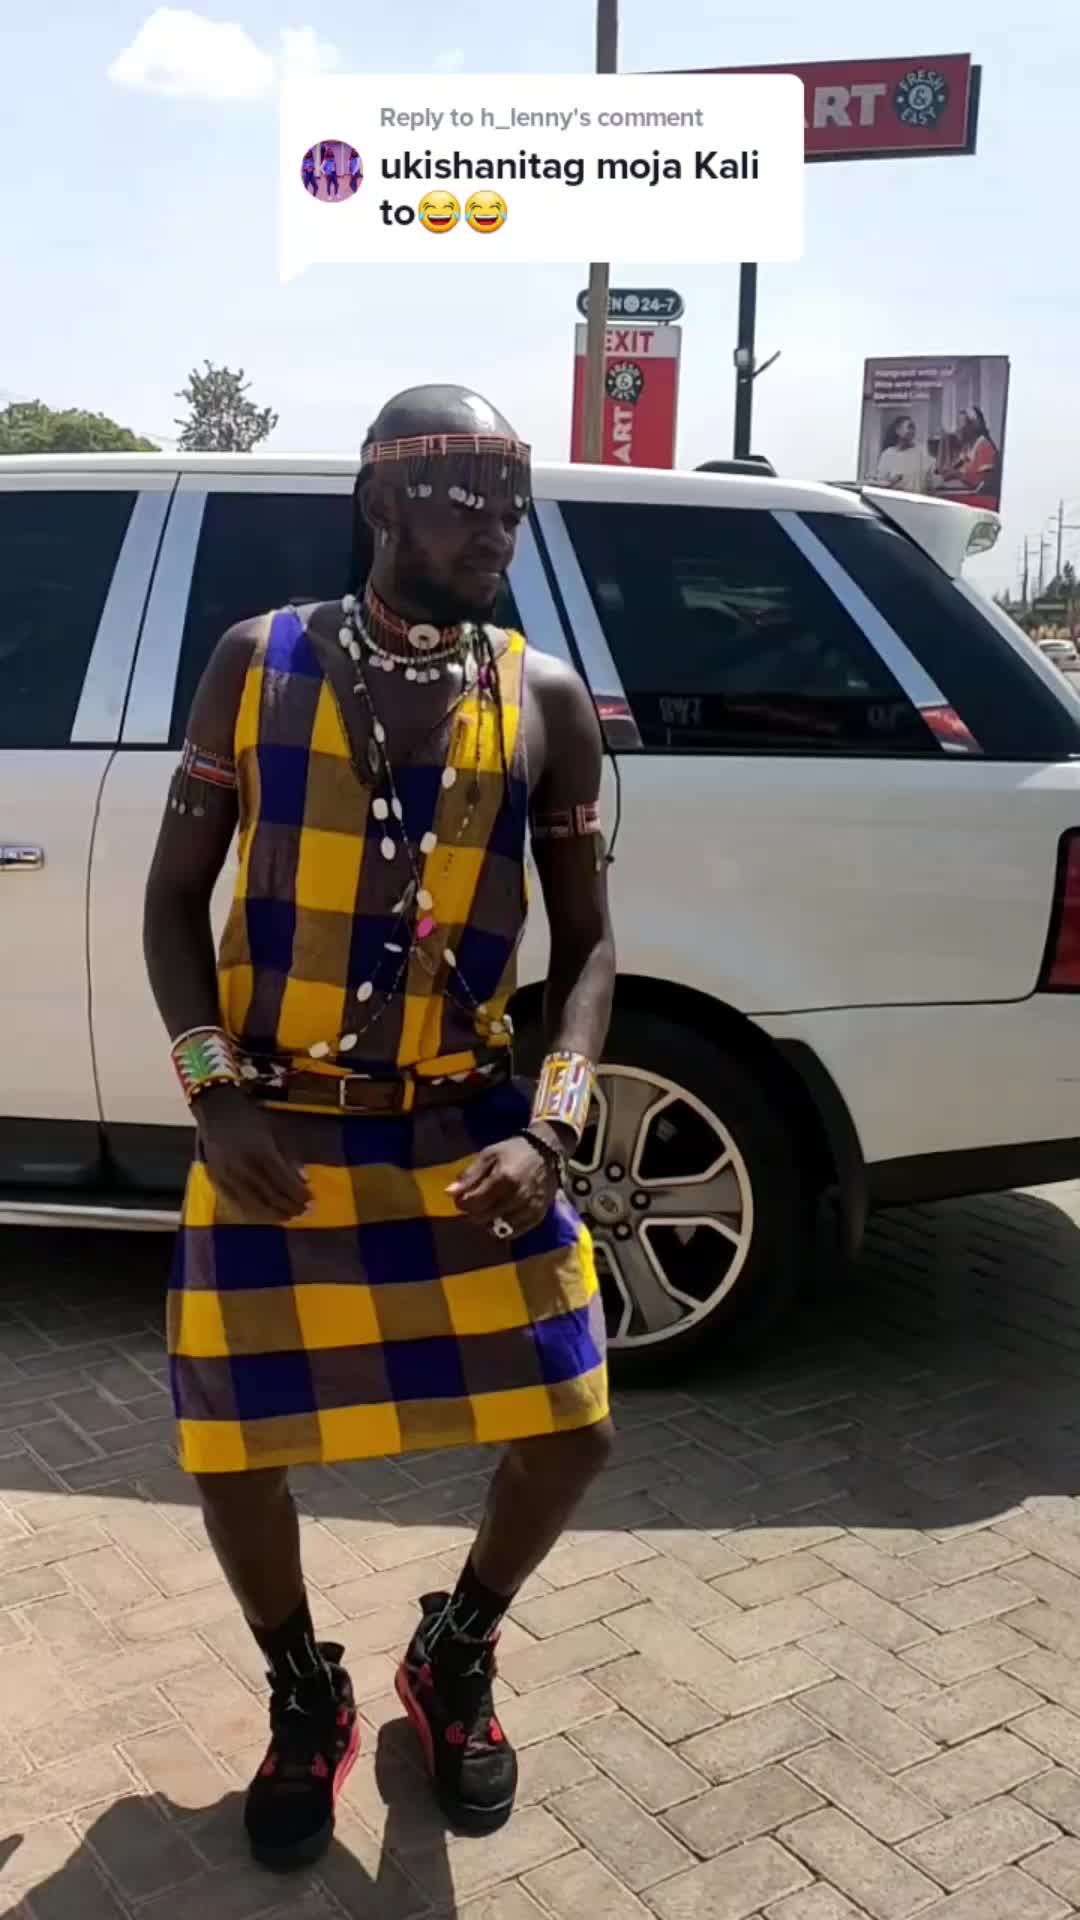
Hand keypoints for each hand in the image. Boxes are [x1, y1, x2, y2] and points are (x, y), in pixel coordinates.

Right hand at [194, 1086, 310, 1221]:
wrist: (217, 1109)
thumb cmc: (252, 1118)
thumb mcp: (276, 1131)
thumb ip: (290, 1157)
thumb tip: (304, 1181)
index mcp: (262, 1152)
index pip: (284, 1182)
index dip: (299, 1195)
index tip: (312, 1201)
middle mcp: (244, 1166)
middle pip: (271, 1196)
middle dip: (290, 1207)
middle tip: (304, 1213)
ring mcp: (228, 1175)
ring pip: (254, 1204)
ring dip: (274, 1214)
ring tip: (288, 1218)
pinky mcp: (216, 1180)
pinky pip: (235, 1203)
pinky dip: (252, 1212)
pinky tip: (265, 1216)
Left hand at [447, 1136, 556, 1238]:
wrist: (546, 1152)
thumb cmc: (513, 1151)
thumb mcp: (488, 1155)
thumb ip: (469, 1176)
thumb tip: (449, 1193)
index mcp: (503, 1179)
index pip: (472, 1203)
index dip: (461, 1203)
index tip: (461, 1197)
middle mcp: (517, 1197)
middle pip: (482, 1218)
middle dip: (473, 1212)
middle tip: (475, 1202)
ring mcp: (529, 1209)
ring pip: (497, 1229)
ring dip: (488, 1222)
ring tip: (488, 1209)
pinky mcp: (537, 1216)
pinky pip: (514, 1232)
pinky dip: (504, 1228)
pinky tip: (501, 1216)